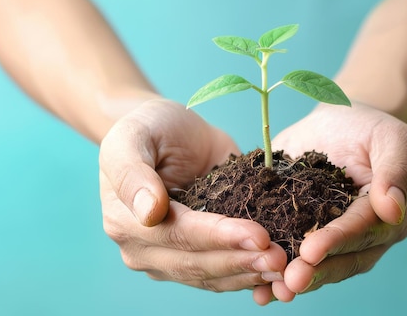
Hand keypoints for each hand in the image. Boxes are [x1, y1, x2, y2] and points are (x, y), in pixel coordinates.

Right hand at [98, 98, 286, 293]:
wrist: (166, 132)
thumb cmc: (150, 128)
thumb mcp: (133, 135)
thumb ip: (132, 172)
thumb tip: (149, 214)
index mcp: (125, 219)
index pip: (178, 234)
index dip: (220, 237)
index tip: (259, 235)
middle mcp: (141, 248)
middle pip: (195, 263)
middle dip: (240, 261)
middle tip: (280, 258)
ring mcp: (164, 260)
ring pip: (208, 277)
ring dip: (247, 274)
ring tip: (282, 266)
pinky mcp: (189, 260)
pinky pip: (218, 277)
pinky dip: (246, 276)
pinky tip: (273, 273)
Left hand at [262, 102, 406, 301]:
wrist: (338, 126)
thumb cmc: (368, 130)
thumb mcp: (392, 138)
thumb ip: (397, 170)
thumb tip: (393, 209)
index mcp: (386, 218)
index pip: (361, 231)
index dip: (335, 242)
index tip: (310, 251)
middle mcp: (362, 238)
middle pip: (341, 260)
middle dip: (314, 272)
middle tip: (289, 281)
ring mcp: (333, 242)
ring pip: (318, 268)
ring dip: (294, 282)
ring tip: (271, 291)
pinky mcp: (303, 237)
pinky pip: (293, 260)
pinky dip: (275, 278)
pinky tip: (257, 292)